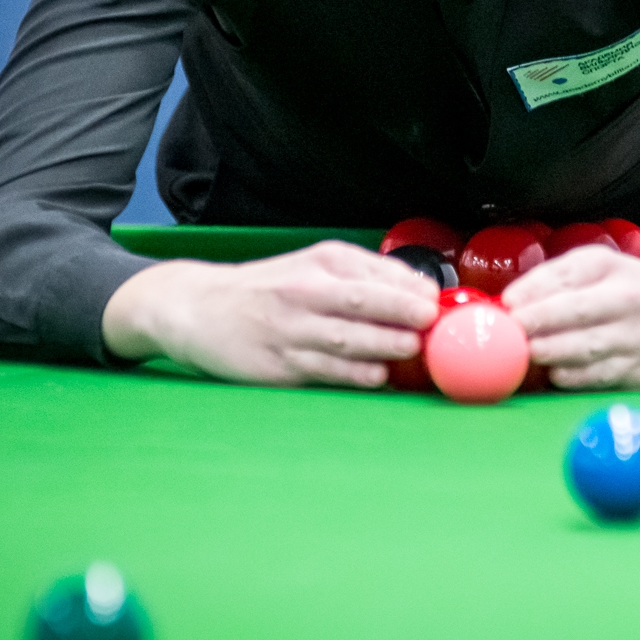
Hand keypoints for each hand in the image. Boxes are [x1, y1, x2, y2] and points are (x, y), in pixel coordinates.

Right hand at [101, 243, 436, 387]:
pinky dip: (354, 375)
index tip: (441, 302)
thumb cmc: (268, 288)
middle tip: (435, 324)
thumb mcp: (312, 267)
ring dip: (386, 345)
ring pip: (347, 339)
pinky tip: (377, 376)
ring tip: (413, 350)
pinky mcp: (277, 364)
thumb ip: (363, 279)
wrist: (199, 308)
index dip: (414, 289)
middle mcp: (306, 291)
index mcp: (321, 262)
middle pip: (365, 302)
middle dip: (405, 313)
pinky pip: (324, 370)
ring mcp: (290, 329)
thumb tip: (422, 297)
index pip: (378, 272)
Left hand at [502, 248, 639, 388]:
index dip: (522, 300)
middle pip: (567, 315)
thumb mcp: (606, 267)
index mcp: (610, 268)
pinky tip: (558, 374)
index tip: (499, 313)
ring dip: (546, 357)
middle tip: (501, 342)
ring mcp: (639, 337)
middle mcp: (627, 299)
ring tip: (525, 359)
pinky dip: (573, 378)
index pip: (557, 280)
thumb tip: (507, 303)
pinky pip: (601, 378)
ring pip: (581, 351)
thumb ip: (557, 280)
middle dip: (528, 330)